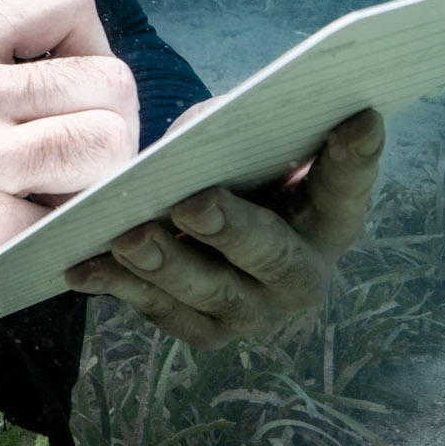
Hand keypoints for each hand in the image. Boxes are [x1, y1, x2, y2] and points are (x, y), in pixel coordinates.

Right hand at [0, 0, 139, 370]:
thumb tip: (98, 78)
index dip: (91, 45)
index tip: (71, 90)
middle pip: (110, 81)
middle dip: (111, 126)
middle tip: (75, 162)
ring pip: (109, 143)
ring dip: (102, 179)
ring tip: (58, 196)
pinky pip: (80, 220)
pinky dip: (71, 234)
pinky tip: (28, 237)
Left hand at [63, 108, 384, 347]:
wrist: (209, 218)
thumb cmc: (232, 165)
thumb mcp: (240, 140)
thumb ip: (233, 134)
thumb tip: (196, 139)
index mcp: (329, 219)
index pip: (349, 186)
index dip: (356, 157)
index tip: (360, 116)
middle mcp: (302, 276)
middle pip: (274, 257)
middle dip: (232, 229)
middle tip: (194, 202)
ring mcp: (254, 310)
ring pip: (211, 294)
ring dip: (165, 263)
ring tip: (127, 236)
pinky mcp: (205, 329)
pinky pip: (161, 311)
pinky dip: (119, 285)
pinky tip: (83, 266)